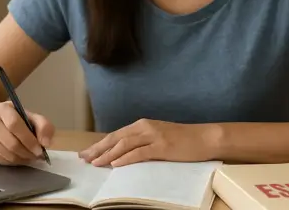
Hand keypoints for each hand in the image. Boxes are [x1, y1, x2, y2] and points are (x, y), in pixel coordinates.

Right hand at [0, 101, 54, 165]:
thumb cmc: (11, 115)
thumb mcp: (27, 113)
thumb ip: (42, 124)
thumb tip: (46, 143)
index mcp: (2, 110)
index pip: (14, 125)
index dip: (29, 139)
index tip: (40, 149)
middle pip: (11, 144)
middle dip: (28, 152)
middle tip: (39, 155)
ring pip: (8, 155)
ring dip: (24, 159)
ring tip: (32, 156)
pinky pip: (3, 161)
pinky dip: (16, 162)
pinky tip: (22, 157)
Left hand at [78, 119, 214, 166]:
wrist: (204, 138)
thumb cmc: (182, 140)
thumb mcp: (158, 137)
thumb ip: (142, 142)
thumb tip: (122, 153)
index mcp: (142, 125)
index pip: (116, 135)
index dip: (100, 144)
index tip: (86, 153)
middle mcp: (145, 127)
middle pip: (116, 138)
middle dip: (98, 148)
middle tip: (84, 158)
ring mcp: (153, 136)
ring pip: (124, 144)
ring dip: (108, 154)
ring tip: (96, 163)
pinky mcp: (162, 146)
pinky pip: (140, 152)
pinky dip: (126, 158)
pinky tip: (116, 163)